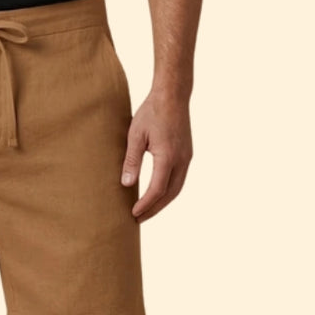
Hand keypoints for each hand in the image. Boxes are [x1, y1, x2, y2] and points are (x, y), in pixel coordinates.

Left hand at [121, 91, 192, 222]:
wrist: (172, 95)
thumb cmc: (151, 112)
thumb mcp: (135, 135)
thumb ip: (132, 160)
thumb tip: (126, 184)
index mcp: (168, 156)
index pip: (157, 189)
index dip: (145, 204)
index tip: (133, 214)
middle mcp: (182, 160)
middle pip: (170, 194)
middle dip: (154, 208)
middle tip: (138, 219)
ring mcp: (187, 157)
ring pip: (177, 188)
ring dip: (163, 201)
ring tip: (147, 210)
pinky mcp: (187, 153)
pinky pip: (179, 178)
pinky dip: (169, 190)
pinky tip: (158, 192)